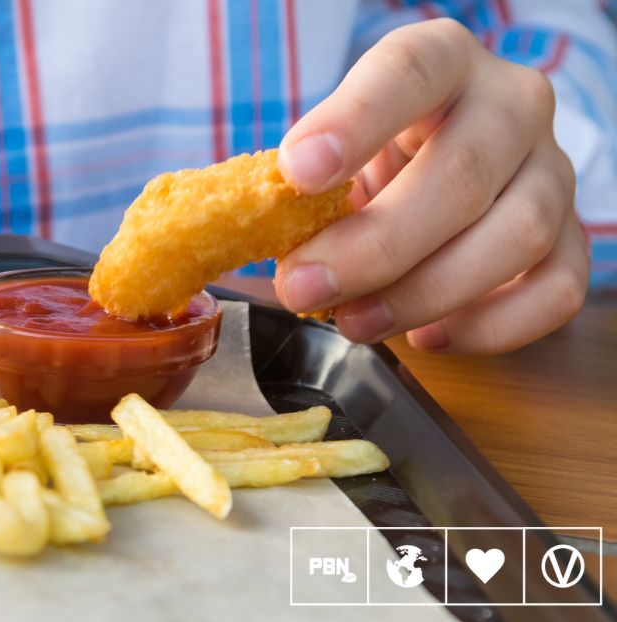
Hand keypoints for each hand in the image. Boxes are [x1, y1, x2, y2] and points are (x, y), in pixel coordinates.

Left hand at [274, 18, 587, 354]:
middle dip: (377, 245)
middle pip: (465, 172)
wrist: (424, 172)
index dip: (354, 122)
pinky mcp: (571, 237)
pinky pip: (556, 289)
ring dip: (427, 293)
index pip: (407, 73)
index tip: (298, 173)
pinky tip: (429, 336)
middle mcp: (511, 103)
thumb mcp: (329, 152)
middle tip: (305, 287)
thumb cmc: (366, 158)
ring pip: (518, 234)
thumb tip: (274, 250)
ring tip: (355, 322)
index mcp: (441, 60)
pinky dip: (491, 326)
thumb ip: (305, 186)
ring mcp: (550, 169)